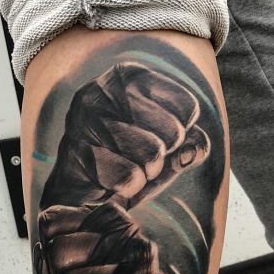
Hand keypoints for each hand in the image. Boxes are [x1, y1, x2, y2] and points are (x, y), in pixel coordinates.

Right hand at [40, 62, 210, 210]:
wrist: (76, 197)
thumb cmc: (125, 164)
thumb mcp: (166, 152)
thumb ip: (190, 146)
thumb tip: (198, 147)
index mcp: (128, 76)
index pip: (188, 107)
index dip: (180, 136)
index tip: (154, 140)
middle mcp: (103, 89)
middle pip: (173, 131)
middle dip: (163, 156)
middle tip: (136, 160)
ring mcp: (85, 118)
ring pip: (153, 153)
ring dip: (146, 174)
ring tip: (124, 170)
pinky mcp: (75, 151)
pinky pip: (130, 177)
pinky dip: (127, 189)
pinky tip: (108, 184)